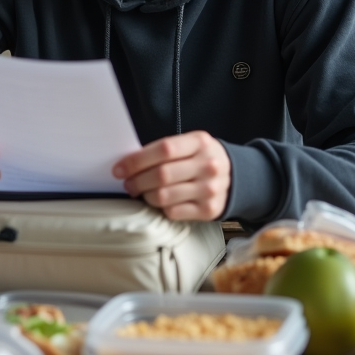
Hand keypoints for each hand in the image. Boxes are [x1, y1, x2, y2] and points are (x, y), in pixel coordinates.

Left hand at [113, 131, 230, 220]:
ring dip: (146, 196)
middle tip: (128, 184)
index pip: (163, 150)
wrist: (235, 176)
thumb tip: (129, 164)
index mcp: (200, 142)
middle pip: (161, 175)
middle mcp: (208, 165)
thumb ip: (165, 150)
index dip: (136, 160)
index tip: (119, 168)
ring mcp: (210, 189)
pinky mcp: (208, 210)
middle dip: (137, 181)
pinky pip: (173, 212)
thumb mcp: (190, 144)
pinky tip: (160, 202)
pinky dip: (160, 208)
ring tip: (142, 192)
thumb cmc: (201, 158)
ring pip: (163, 196)